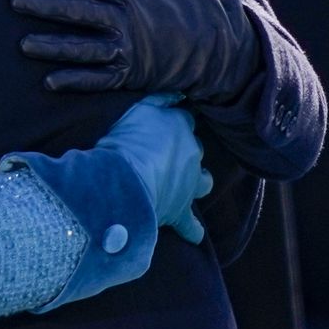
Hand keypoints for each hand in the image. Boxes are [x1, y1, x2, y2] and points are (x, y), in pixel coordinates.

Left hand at [13, 0, 262, 104]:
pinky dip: (74, 82)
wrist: (219, 46)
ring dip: (53, 47)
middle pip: (79, 11)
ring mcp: (126, 50)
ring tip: (24, 43)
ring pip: (83, 48)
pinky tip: (49, 81)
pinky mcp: (129, 75)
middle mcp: (125, 21)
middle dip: (46, 5)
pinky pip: (98, 80)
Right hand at [95, 96, 213, 243]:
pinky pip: (191, 225)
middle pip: (195, 148)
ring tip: (188, 184)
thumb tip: (176, 94)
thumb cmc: (126, 141)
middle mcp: (191, 153)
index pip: (185, 119)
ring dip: (198, 181)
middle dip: (186, 150)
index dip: (176, 122)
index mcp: (180, 126)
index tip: (167, 124)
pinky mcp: (180, 211)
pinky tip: (193, 234)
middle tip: (167, 152)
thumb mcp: (139, 109)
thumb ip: (159, 100)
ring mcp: (189, 184)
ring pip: (204, 182)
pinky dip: (192, 230)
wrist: (124, 181)